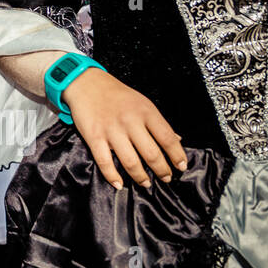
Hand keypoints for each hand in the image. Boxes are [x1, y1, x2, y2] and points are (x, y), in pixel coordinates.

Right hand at [59, 67, 186, 189]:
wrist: (86, 83)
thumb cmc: (116, 94)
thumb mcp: (142, 103)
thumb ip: (158, 123)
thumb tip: (177, 140)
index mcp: (145, 112)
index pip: (167, 138)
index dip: (177, 156)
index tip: (181, 166)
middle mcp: (130, 121)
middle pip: (151, 154)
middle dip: (162, 171)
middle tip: (166, 178)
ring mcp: (111, 130)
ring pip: (130, 161)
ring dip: (141, 177)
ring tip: (146, 183)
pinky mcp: (94, 136)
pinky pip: (105, 162)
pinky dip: (112, 176)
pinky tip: (119, 184)